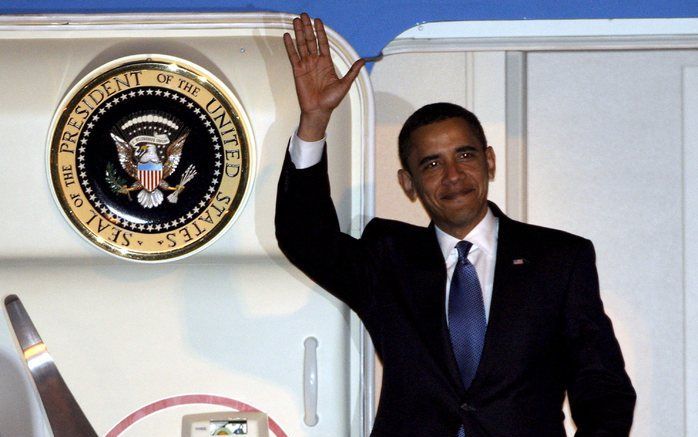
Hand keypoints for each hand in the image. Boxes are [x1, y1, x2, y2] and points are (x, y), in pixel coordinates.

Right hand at [283, 13, 364, 140]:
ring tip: (296, 20)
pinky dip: (290, 46)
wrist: (319, 110)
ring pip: (302, 45)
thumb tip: (363, 61)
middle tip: (304, 15)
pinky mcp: (297, 70)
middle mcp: (315, 61)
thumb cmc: (331, 100)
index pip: (322, 43)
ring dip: (299, 32)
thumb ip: (352, 71)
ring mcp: (306, 65)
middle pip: (311, 40)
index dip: (320, 31)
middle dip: (308, 27)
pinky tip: (288, 36)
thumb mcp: (345, 84)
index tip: (317, 20)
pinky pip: (293, 55)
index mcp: (326, 63)